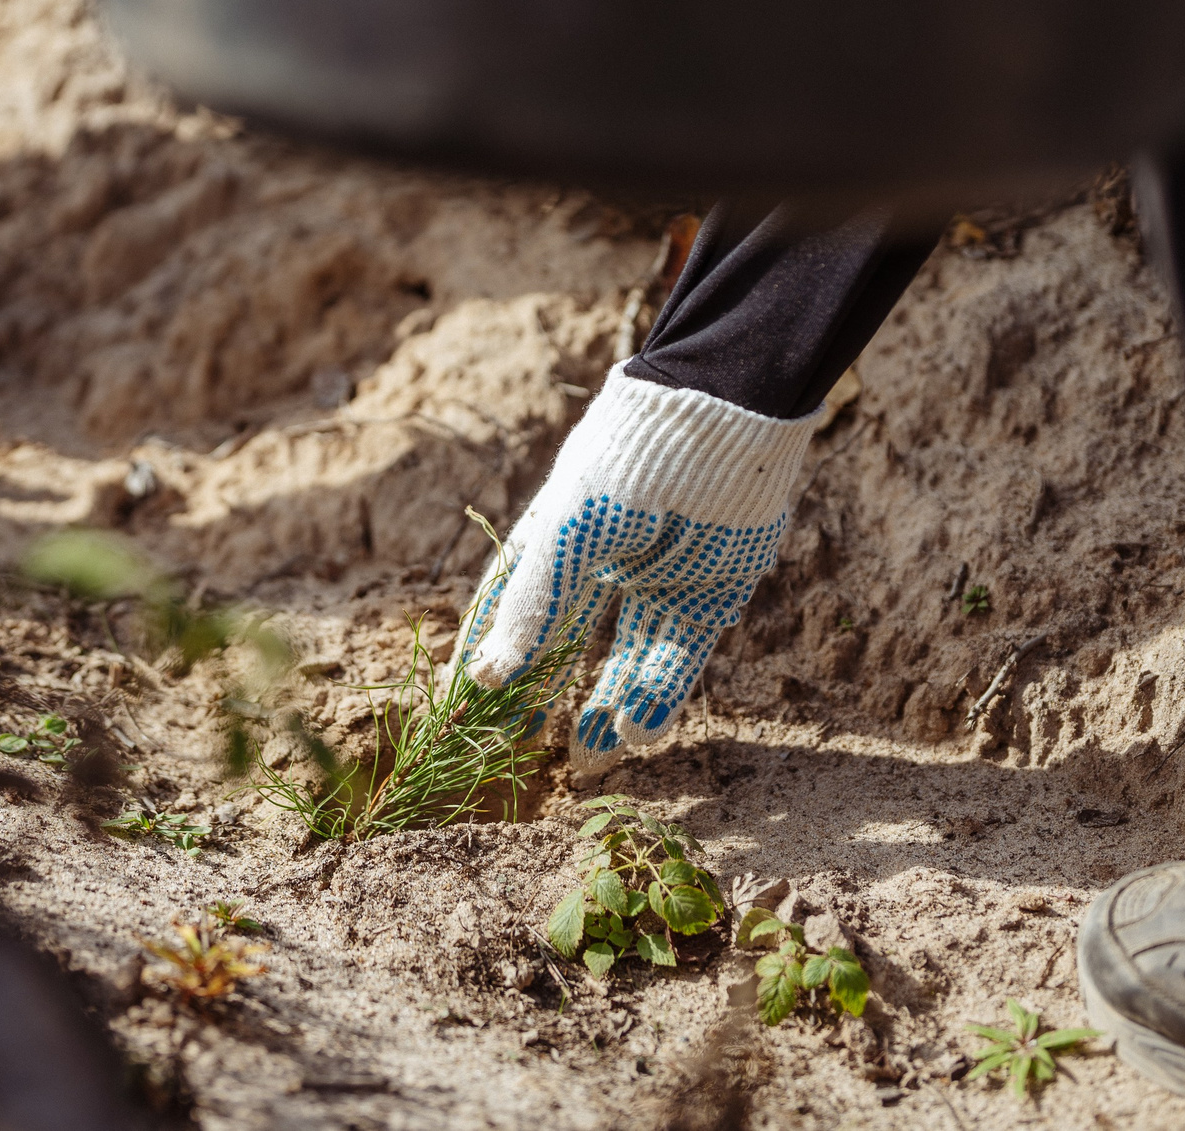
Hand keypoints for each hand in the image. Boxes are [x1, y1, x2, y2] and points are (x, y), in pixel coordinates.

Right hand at [458, 367, 818, 769]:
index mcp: (555, 534)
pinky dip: (657, 696)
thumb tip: (486, 676)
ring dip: (605, 706)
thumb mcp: (569, 535)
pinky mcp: (707, 597)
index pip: (507, 603)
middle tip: (518, 745)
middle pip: (565, 640)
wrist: (723, 425)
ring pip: (624, 658)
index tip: (462, 702)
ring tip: (587, 760)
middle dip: (544, 692)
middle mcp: (602, 564)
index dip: (485, 649)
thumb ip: (533, 605)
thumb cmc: (629, 466)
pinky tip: (637, 734)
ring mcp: (656, 582)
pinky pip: (677, 658)